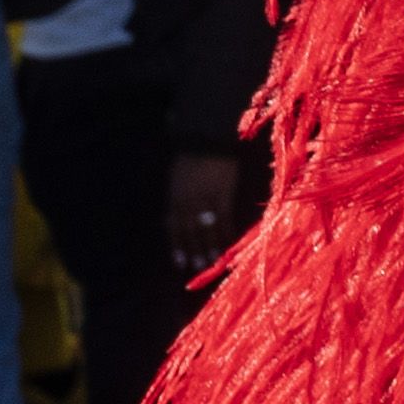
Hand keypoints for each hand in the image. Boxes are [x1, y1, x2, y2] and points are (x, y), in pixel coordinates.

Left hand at [163, 149, 249, 273]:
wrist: (206, 138)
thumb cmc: (192, 154)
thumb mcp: (177, 176)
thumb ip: (178, 196)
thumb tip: (177, 213)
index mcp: (175, 198)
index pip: (174, 227)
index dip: (177, 245)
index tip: (180, 261)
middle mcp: (187, 203)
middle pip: (189, 232)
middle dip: (193, 249)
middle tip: (198, 266)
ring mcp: (205, 201)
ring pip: (206, 229)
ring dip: (209, 246)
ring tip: (212, 261)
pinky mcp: (222, 195)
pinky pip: (224, 218)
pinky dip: (226, 231)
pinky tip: (229, 241)